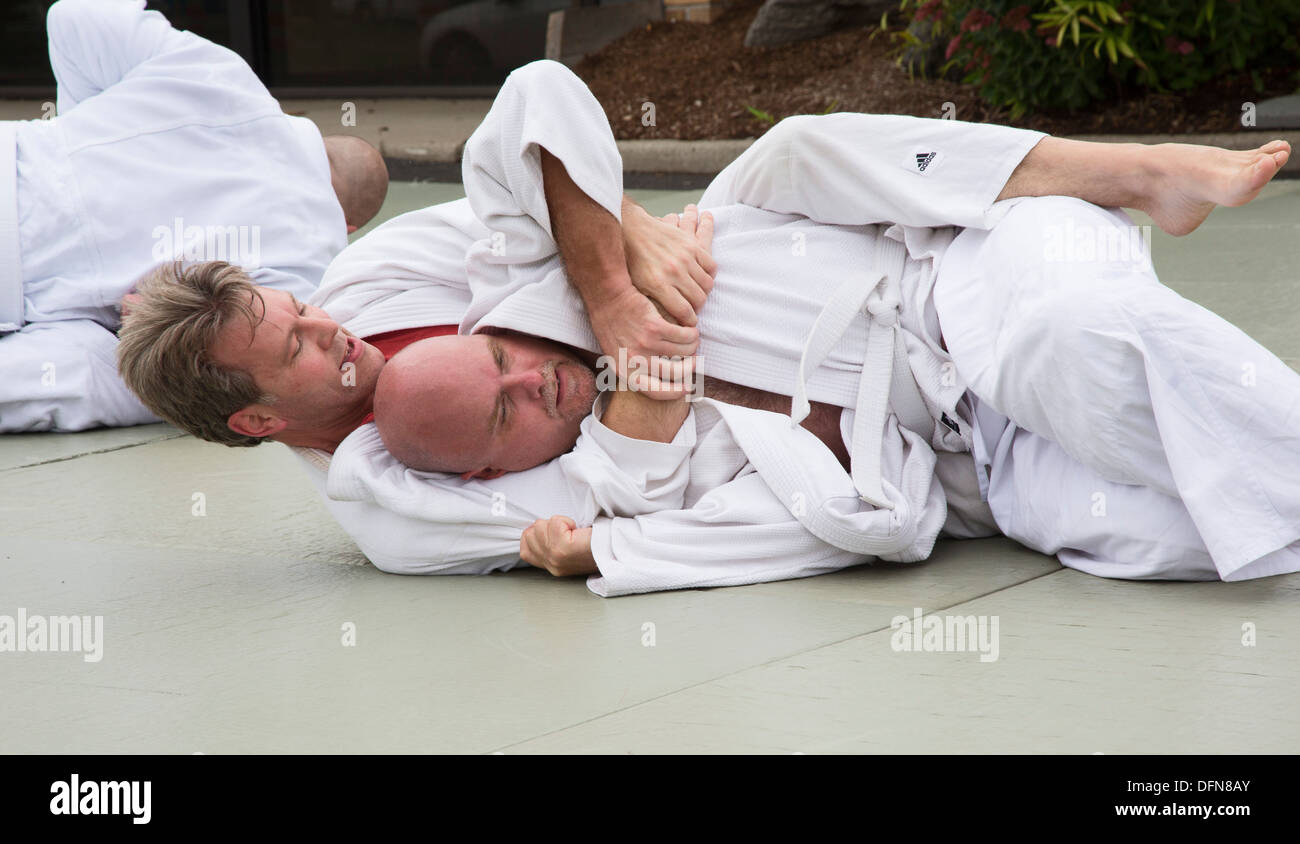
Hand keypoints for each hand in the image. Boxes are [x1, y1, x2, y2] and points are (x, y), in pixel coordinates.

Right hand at [519, 515, 597, 576]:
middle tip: (569, 533)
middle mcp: (551, 565)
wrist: (617, 549)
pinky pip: (554, 522)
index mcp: (551, 566)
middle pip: (530, 534)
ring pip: (539, 526)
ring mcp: (556, 558)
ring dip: (558, 523)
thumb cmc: (596, 543)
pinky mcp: (564, 548)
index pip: (525, 550)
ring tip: (573, 531)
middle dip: (548, 527)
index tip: (558, 534)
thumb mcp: (567, 549)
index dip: (537, 535)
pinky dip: (566, 520)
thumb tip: (534, 529)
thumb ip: (549, 544)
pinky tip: (577, 529)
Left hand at [586, 285, 698, 398]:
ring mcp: (645, 344)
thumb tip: (656, 376)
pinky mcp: (654, 327)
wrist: (607, 297)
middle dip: (689, 368)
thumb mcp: (613, 351)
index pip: (653, 391)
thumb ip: (631, 366)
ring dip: (692, 346)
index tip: (685, 388)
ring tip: (693, 340)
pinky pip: (681, 335)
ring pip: (681, 351)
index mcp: (623, 370)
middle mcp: (635, 361)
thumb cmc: (610, 322)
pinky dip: (690, 333)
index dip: (672, 392)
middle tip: (695, 361)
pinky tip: (691, 328)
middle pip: (673, 372)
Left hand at [622, 202, 716, 327]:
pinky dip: (709, 275)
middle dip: (698, 309)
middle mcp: (674, 271)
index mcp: (658, 284)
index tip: (689, 324)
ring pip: (707, 284)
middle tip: (693, 311)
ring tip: (696, 295)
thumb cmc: (633, 262)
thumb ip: (652, 304)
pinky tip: (700, 279)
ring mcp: (685, 257)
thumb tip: (665, 325)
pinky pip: (711, 266)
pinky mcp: (692, 245)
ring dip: (703, 293)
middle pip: (699, 299)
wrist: (633, 230)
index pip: (685, 311)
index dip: (690, 321)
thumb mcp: (636, 287)